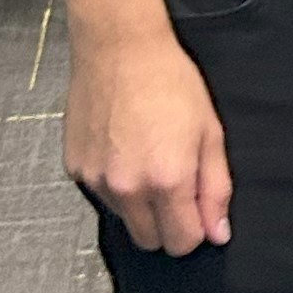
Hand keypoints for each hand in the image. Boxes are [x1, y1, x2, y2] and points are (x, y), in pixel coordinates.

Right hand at [67, 23, 232, 255]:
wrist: (119, 49)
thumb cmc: (170, 84)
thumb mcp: (209, 132)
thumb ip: (215, 188)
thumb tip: (217, 233)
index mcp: (167, 181)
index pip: (181, 243)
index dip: (195, 229)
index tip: (197, 207)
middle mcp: (128, 188)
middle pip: (150, 241)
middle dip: (167, 224)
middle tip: (174, 185)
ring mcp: (96, 180)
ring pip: (124, 219)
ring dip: (139, 204)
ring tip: (146, 158)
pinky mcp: (75, 169)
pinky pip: (100, 195)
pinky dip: (114, 184)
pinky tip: (123, 148)